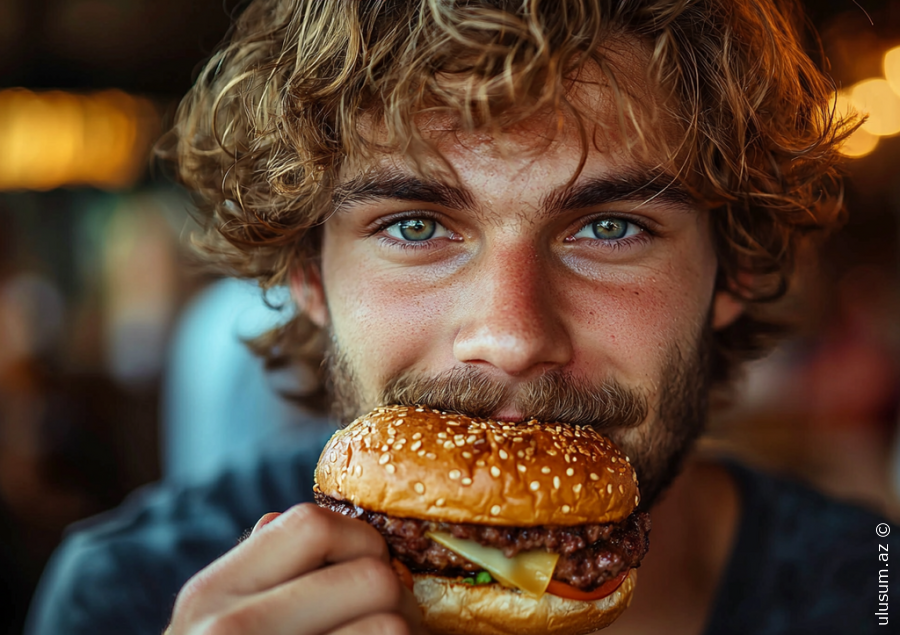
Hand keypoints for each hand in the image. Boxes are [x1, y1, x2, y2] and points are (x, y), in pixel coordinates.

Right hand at [166, 504, 425, 634]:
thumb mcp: (206, 625)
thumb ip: (247, 578)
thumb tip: (275, 520)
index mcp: (211, 593)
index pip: (313, 524)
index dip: (356, 540)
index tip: (360, 567)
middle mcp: (229, 630)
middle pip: (371, 576)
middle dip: (392, 596)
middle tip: (384, 618)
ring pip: (391, 627)